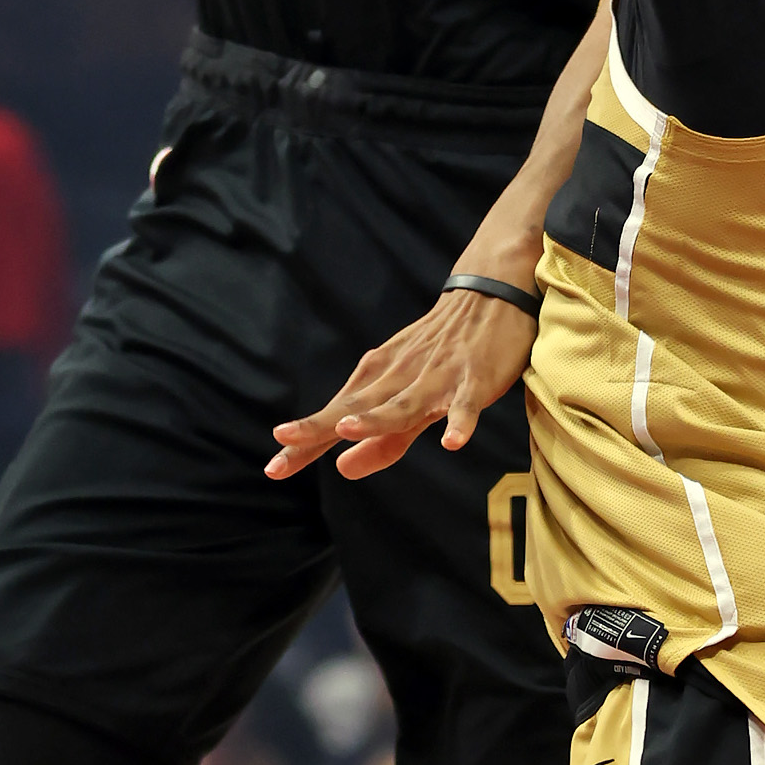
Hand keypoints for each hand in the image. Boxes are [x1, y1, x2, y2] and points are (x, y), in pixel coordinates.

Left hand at [264, 285, 536, 481]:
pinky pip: (465, 403)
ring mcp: (437, 377)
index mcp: (381, 379)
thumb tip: (342, 469)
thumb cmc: (443, 353)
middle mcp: (401, 377)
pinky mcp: (474, 378)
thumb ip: (382, 438)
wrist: (491, 295)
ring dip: (378, 418)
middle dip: (321, 426)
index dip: (306, 442)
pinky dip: (460, 421)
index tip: (273, 467)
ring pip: (404, 404)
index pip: (337, 416)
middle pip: (358, 408)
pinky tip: (452, 441)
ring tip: (350, 431)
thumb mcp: (410, 398)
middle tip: (284, 442)